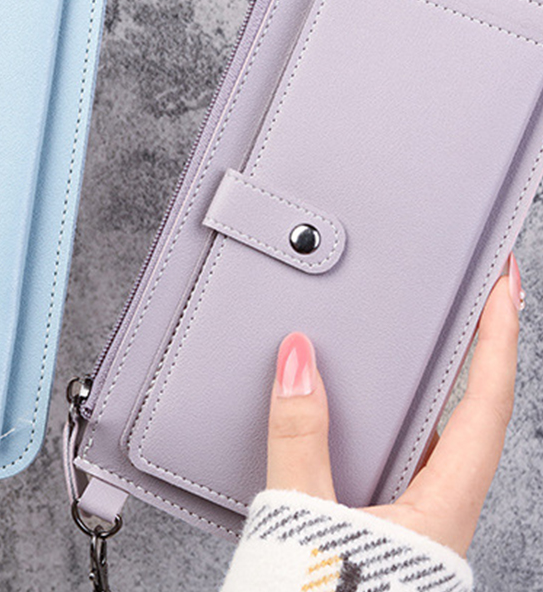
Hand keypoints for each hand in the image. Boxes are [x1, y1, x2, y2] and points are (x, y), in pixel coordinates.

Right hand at [267, 252, 523, 557]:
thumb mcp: (307, 515)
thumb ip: (300, 436)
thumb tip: (299, 359)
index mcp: (438, 505)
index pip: (485, 404)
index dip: (498, 338)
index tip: (503, 283)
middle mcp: (435, 508)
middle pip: (471, 412)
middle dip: (477, 350)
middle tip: (471, 298)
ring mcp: (411, 515)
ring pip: (432, 435)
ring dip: (431, 383)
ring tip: (417, 338)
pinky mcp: (382, 520)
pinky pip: (397, 453)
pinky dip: (387, 415)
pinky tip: (357, 406)